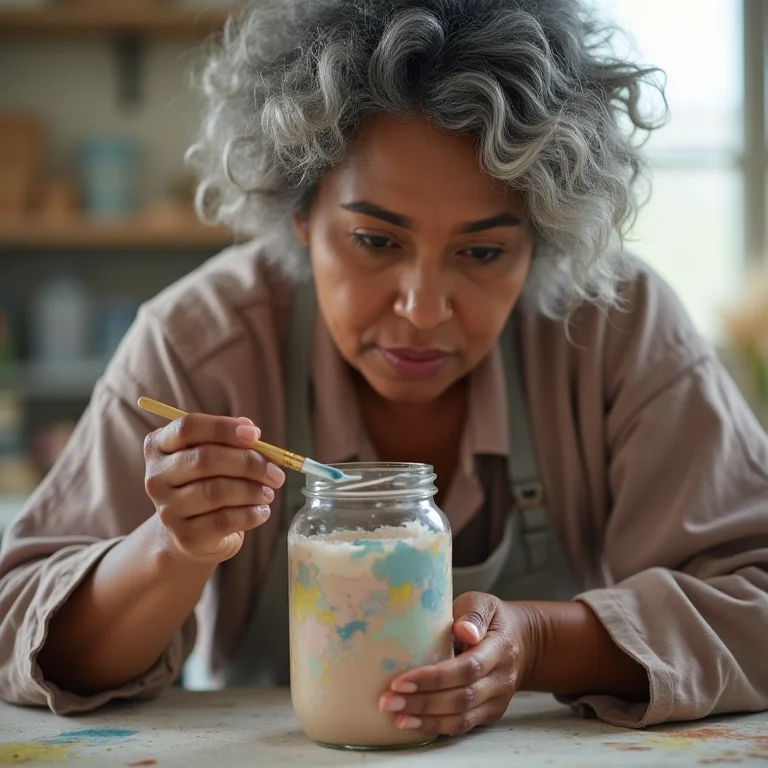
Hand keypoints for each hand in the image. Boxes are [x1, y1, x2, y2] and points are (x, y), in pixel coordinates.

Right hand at [144, 413, 284, 564]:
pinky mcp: (184, 536)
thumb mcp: (214, 456)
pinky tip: (262, 511)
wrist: (187, 535)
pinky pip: (224, 521)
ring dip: (252, 490)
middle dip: (248, 463)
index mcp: (159, 447)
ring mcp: (167, 509)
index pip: (187, 427)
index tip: (254, 435)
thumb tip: (252, 433)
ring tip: (269, 492)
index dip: (223, 428)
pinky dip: (251, 514)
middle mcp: (156, 477)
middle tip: (275, 472)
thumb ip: (231, 440)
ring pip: (217, 492)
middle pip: (205, 459)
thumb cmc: (205, 484)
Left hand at [378, 592, 537, 735]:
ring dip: (425, 719)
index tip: (401, 679)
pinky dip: (435, 727)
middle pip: (462, 697)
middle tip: (388, 700)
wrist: (523, 642)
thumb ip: (473, 614)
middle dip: (422, 702)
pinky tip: (411, 722)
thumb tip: (463, 630)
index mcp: (500, 648)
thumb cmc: (493, 619)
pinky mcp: (489, 713)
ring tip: (394, 715)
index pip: (468, 668)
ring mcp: (497, 700)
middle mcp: (501, 679)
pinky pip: (462, 726)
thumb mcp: (484, 604)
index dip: (434, 678)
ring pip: (461, 718)